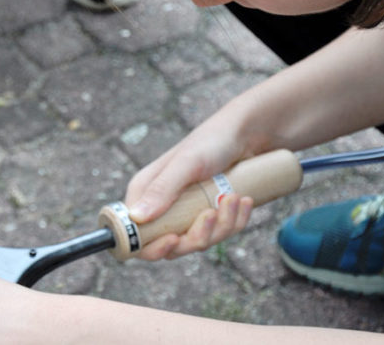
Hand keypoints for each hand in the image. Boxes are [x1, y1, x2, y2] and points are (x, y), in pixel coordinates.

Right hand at [125, 117, 256, 260]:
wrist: (247, 135)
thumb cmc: (211, 141)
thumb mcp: (186, 164)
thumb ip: (162, 189)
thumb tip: (136, 218)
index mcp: (144, 193)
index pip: (136, 236)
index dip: (151, 247)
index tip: (173, 239)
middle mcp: (161, 207)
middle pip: (171, 246)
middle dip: (196, 236)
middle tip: (211, 214)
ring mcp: (186, 214)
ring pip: (199, 242)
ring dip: (221, 225)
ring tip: (233, 198)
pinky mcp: (208, 216)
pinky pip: (219, 234)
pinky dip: (235, 221)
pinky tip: (243, 200)